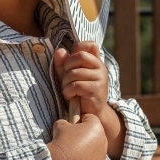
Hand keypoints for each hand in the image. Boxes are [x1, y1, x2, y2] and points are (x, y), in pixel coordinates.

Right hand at [47, 114, 107, 159]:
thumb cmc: (61, 142)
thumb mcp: (60, 125)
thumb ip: (66, 122)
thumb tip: (66, 125)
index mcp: (96, 127)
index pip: (89, 118)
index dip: (79, 120)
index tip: (72, 126)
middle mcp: (103, 140)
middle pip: (95, 134)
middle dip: (86, 136)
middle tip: (73, 141)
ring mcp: (102, 155)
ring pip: (96, 149)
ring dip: (87, 149)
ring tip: (74, 153)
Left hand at [54, 42, 125, 159]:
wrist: (90, 115)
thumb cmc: (78, 95)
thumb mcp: (68, 77)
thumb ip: (63, 64)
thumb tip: (59, 51)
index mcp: (95, 62)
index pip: (89, 45)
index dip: (77, 49)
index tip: (70, 63)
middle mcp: (100, 67)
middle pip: (80, 56)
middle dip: (67, 67)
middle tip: (66, 79)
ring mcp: (100, 78)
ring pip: (75, 73)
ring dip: (65, 83)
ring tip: (67, 91)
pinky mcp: (96, 89)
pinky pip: (76, 85)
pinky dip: (68, 91)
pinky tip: (70, 97)